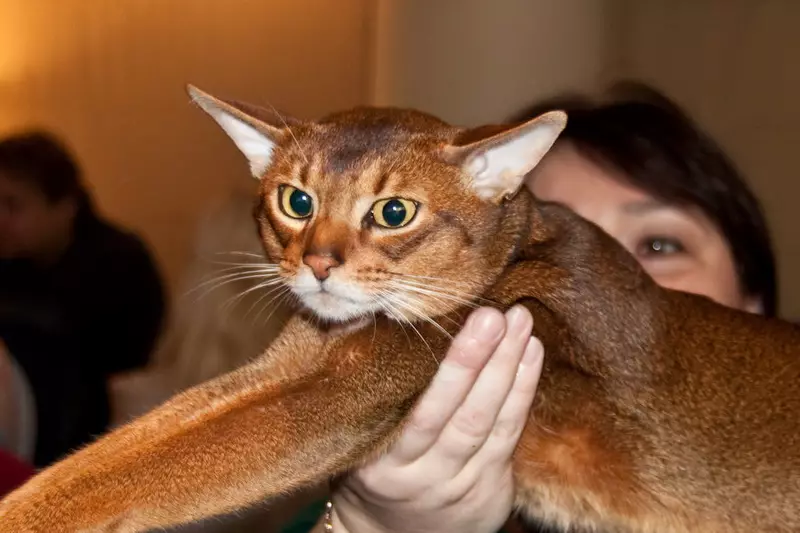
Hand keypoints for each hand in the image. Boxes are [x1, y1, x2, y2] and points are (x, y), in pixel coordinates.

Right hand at [330, 305, 543, 532]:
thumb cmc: (373, 475)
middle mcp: (424, 476)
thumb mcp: (360, 446)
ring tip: (520, 322)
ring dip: (510, 369)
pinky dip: (523, 392)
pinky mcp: (491, 488)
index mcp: (381, 464)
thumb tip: (386, 328)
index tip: (451, 322)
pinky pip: (510, 436)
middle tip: (494, 314)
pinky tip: (532, 354)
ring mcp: (461, 484)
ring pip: (490, 423)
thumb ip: (376, 402)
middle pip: (460, 415)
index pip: (419, 413)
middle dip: (479, 361)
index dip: (448, 371)